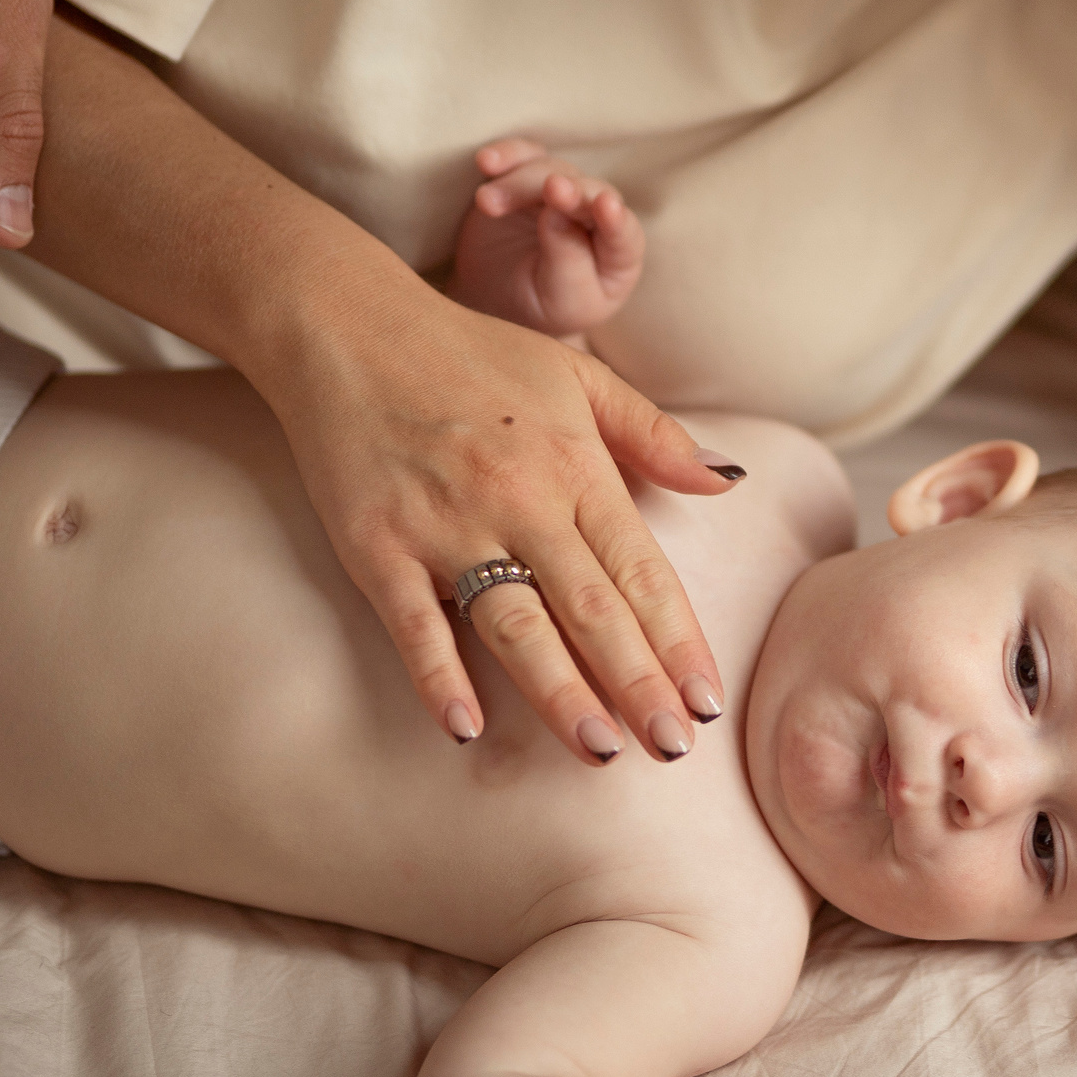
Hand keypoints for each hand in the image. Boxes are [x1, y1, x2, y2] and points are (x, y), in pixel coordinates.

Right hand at [260, 280, 743, 764]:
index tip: (708, 700)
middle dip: (637, 682)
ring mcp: (445, 524)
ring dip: (559, 693)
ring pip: (514, 624)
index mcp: (576, 465)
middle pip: (591, 607)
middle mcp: (519, 499)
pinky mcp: (376, 543)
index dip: (679, 639)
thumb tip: (728, 479)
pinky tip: (464, 729)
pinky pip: (412, 622)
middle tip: (673, 747)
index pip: (642, 570)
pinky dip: (438, 676)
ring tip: (599, 751)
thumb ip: (654, 436)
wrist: (348, 325)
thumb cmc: (475, 355)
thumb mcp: (580, 377)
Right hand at [449, 138, 642, 335]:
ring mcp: (562, 195)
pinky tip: (486, 161)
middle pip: (588, 194)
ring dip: (519, 183)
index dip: (615, 218)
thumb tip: (557, 213)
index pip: (625, 233)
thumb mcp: (559, 300)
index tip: (605, 205)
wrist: (495, 302)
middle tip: (552, 188)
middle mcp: (596, 216)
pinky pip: (522, 158)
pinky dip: (506, 155)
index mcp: (618, 255)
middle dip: (570, 191)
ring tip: (486, 204)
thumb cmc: (539, 309)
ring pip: (551, 171)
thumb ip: (566, 260)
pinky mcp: (526, 180)